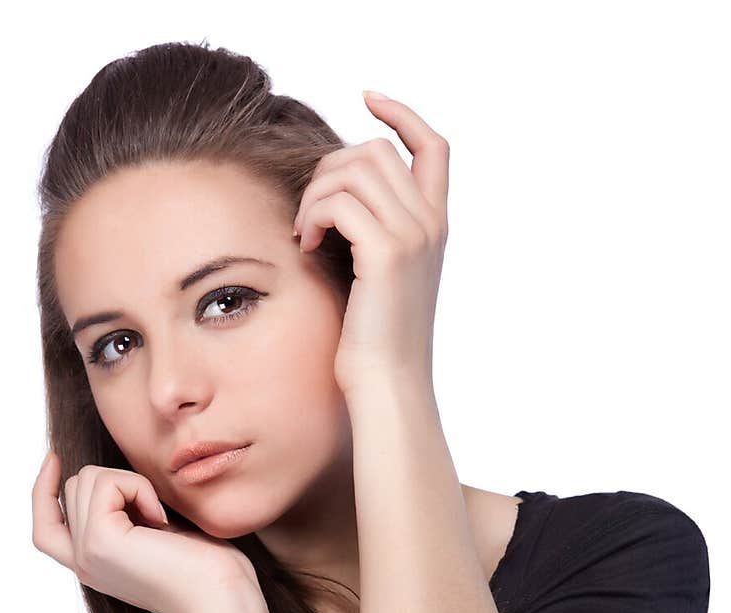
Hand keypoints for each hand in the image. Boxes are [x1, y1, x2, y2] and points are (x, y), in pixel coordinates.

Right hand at [31, 452, 262, 612]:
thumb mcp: (158, 535)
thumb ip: (128, 514)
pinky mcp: (98, 542)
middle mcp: (83, 563)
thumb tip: (111, 479)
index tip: (54, 458)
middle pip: (75, 487)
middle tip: (157, 515)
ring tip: (159, 518)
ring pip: (87, 478)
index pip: (46, 527)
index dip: (42, 490)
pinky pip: (106, 482)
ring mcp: (86, 554)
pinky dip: (137, 487)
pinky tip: (160, 519)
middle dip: (118, 481)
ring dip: (130, 483)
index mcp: (95, 565)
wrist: (222, 600)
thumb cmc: (208, 570)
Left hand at [294, 91, 448, 396]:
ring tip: (305, 231)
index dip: (400, 114)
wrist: (387, 384)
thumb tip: (338, 192)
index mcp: (436, 226)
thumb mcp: (380, 275)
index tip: (367, 98)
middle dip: (330, 169)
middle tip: (309, 212)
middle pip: (375, 151)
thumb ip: (373, 229)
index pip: (432, 145)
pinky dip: (312, 215)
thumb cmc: (374, 340)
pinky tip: (305, 244)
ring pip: (353, 169)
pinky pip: (338, 202)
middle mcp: (432, 224)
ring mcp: (413, 236)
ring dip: (315, 194)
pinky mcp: (386, 253)